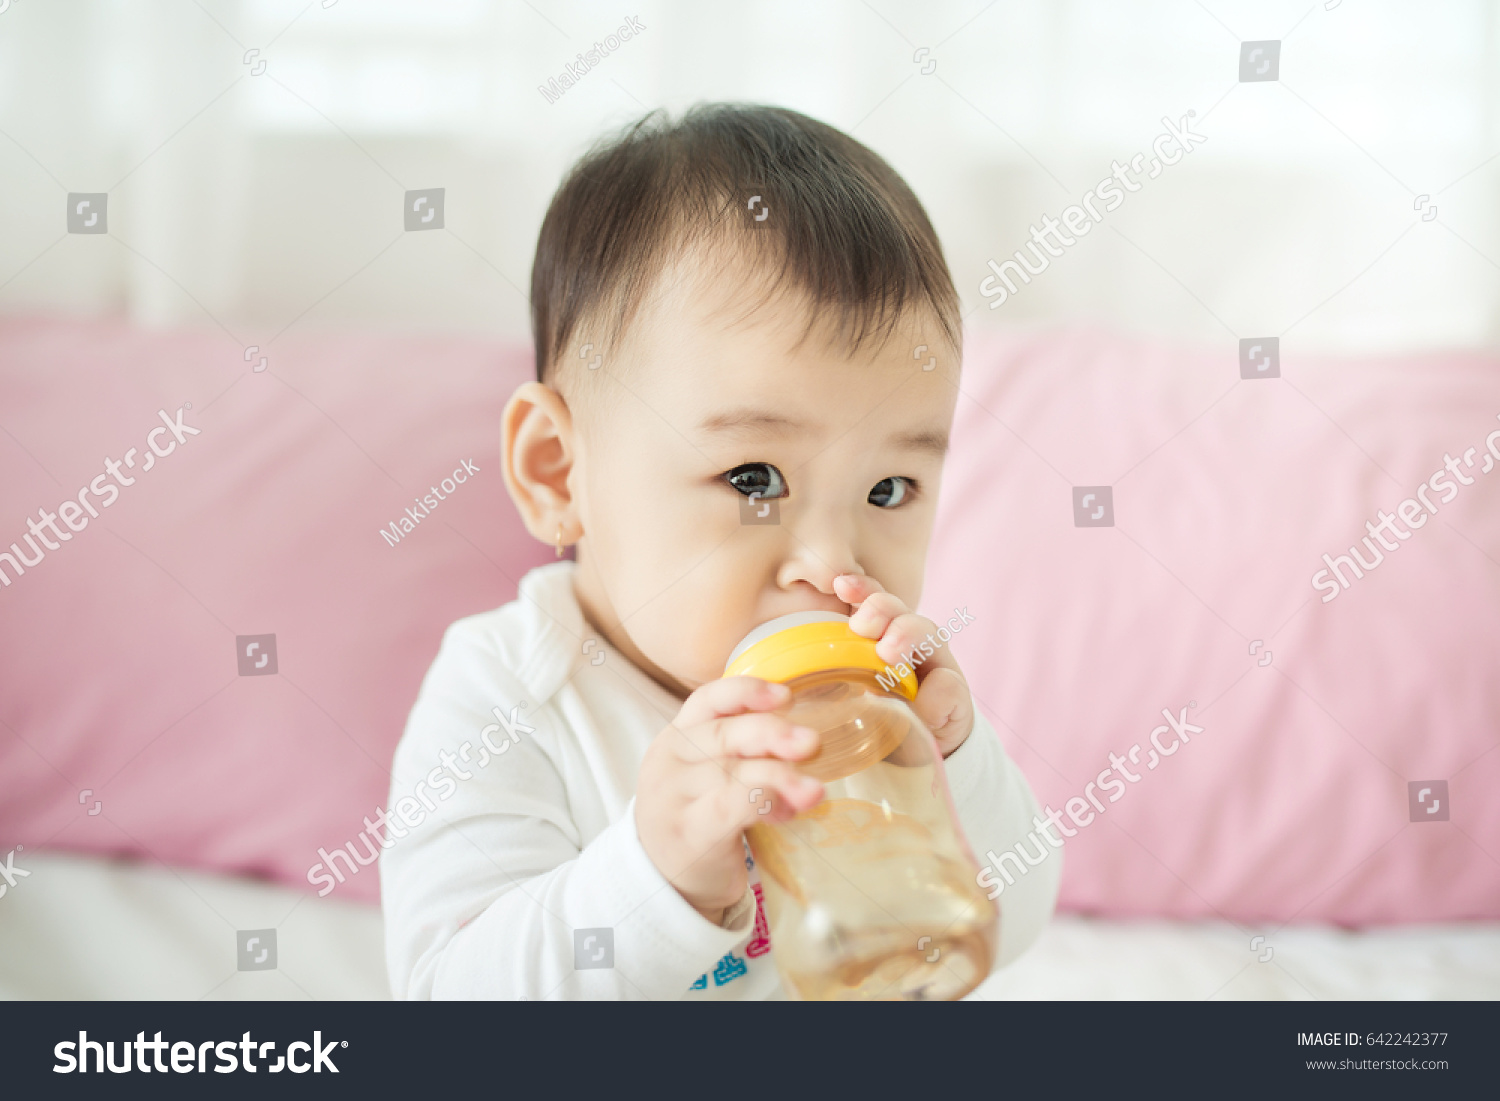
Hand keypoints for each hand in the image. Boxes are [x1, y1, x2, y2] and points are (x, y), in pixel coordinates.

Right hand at [635, 677, 824, 923]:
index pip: (707, 700)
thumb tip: (807, 743)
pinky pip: (727, 806)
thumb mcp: (710, 776)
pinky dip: (761, 800)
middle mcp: (670, 761)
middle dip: (772, 734)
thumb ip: (746, 754)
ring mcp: (674, 797)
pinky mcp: (687, 833)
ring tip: (813, 791)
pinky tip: (786, 809)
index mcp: (677, 737)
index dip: (746, 692)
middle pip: (723, 735)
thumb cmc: (698, 818)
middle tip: (812, 744)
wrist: (664, 880)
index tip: (785, 695)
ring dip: (780, 777)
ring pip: (731, 772)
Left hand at [833, 573, 975, 757]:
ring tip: (889, 652)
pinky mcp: (955, 698)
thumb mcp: (848, 696)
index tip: (840, 584)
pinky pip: (949, 687)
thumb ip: (829, 678)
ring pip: (929, 633)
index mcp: (880, 636)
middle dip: (881, 608)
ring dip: (907, 635)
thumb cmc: (875, 717)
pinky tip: (923, 709)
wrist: (921, 752)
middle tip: (863, 625)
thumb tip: (797, 677)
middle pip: (899, 610)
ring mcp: (937, 666)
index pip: (871, 601)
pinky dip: (936, 696)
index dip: (859, 588)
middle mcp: (910, 642)